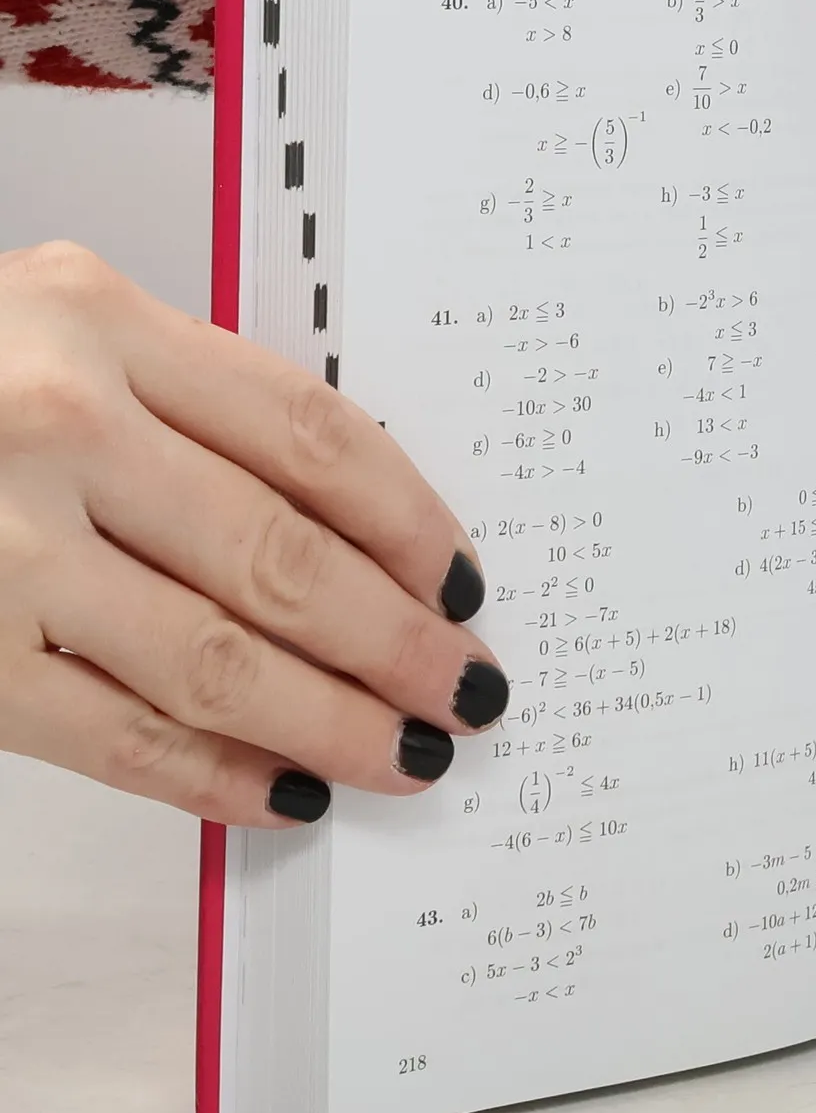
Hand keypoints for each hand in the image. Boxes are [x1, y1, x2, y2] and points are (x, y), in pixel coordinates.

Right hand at [0, 243, 508, 826]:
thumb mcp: (57, 330)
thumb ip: (189, 401)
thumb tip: (363, 534)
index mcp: (98, 318)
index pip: (313, 436)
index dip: (412, 524)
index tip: (468, 586)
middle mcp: (51, 420)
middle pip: (282, 556)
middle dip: (397, 643)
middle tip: (467, 694)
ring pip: (213, 656)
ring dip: (330, 721)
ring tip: (405, 755)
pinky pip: (112, 732)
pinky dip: (212, 774)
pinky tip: (284, 794)